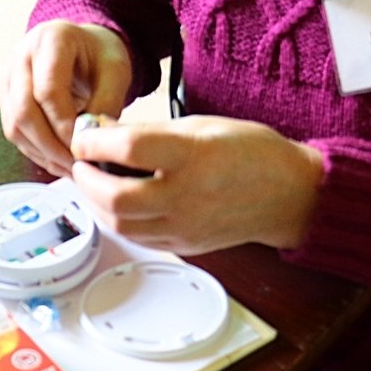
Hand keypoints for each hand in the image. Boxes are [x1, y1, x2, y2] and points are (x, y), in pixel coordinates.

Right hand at [0, 21, 131, 176]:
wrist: (83, 47)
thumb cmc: (99, 55)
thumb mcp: (116, 71)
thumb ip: (106, 102)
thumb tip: (89, 140)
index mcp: (51, 40)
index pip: (48, 90)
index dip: (64, 124)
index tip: (84, 146)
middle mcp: (22, 56)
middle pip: (24, 110)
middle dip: (50, 145)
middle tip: (76, 164)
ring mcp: (8, 78)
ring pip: (14, 125)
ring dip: (42, 152)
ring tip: (70, 167)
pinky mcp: (6, 98)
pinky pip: (14, 132)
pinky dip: (36, 152)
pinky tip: (58, 161)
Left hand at [68, 115, 323, 254]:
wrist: (289, 194)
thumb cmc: (249, 151)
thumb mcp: (201, 124)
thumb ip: (152, 132)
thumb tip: (106, 133)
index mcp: (192, 156)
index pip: (127, 149)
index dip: (94, 141)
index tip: (85, 135)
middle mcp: (186, 195)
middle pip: (114, 197)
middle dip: (85, 179)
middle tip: (82, 163)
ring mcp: (185, 226)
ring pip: (120, 225)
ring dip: (96, 203)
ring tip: (93, 183)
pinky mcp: (185, 245)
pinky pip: (138, 238)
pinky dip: (118, 221)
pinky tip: (116, 203)